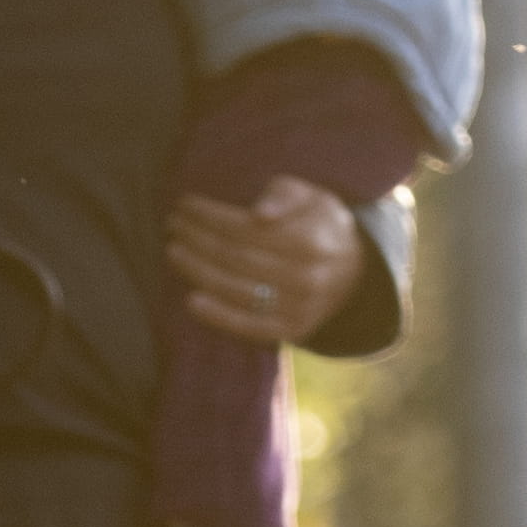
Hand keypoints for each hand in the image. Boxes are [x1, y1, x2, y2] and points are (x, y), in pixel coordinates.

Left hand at [170, 177, 367, 343]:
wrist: (354, 273)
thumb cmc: (319, 225)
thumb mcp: (312, 197)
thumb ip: (284, 195)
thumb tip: (259, 214)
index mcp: (312, 240)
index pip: (246, 228)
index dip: (210, 216)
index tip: (184, 204)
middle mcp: (308, 277)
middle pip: (236, 257)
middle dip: (197, 239)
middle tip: (172, 226)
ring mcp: (300, 308)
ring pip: (237, 289)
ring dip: (198, 271)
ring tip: (174, 252)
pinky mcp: (293, 331)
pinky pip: (249, 326)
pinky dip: (217, 315)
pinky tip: (191, 300)